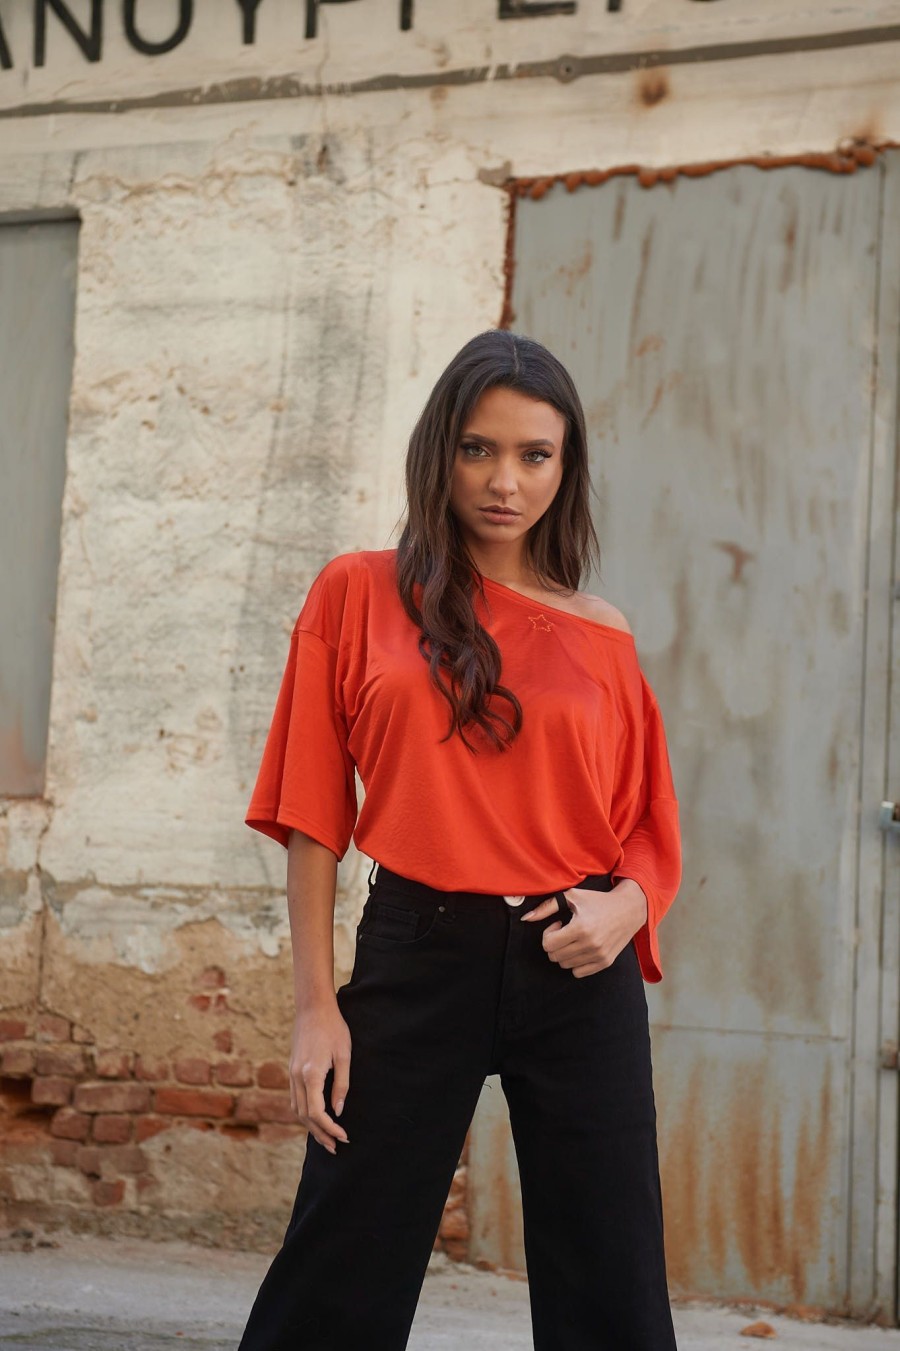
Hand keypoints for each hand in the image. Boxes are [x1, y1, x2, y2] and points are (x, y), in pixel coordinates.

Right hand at [289, 1003, 351, 1153]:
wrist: (312, 1007)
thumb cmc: (333, 1028)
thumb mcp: (344, 1055)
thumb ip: (342, 1085)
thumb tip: (338, 1112)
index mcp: (310, 1074)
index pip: (316, 1113)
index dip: (329, 1129)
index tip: (344, 1137)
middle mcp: (296, 1077)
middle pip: (304, 1116)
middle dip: (320, 1134)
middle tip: (336, 1147)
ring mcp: (291, 1074)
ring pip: (297, 1109)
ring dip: (310, 1126)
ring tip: (326, 1138)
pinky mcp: (291, 1070)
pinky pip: (294, 1099)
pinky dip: (304, 1113)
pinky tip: (314, 1118)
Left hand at [522, 878, 647, 977]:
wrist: (628, 909)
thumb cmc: (597, 901)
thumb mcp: (572, 896)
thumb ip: (546, 907)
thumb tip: (526, 918)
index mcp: (580, 928)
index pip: (548, 944)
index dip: (549, 933)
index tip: (558, 924)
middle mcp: (590, 944)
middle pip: (555, 956)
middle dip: (555, 943)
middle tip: (565, 931)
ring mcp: (599, 955)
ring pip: (565, 965)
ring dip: (564, 952)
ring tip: (574, 938)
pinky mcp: (605, 963)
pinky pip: (578, 973)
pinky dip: (575, 962)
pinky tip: (582, 947)